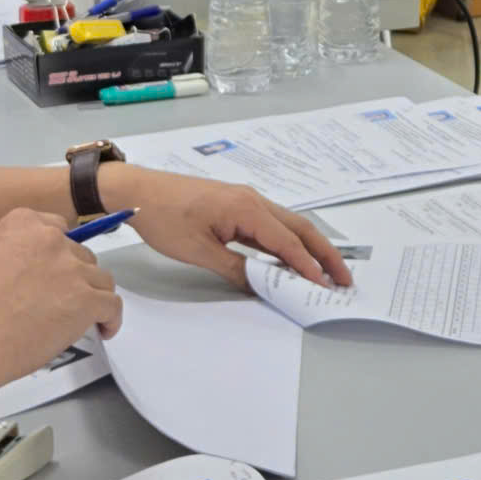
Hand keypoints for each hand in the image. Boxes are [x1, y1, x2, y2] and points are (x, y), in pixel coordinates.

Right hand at [0, 210, 123, 393]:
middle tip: (57, 305)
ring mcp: (71, 269)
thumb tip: (32, 268)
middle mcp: (51, 239)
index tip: (54, 275)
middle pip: (80, 255)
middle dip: (73, 279)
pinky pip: (112, 305)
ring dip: (92, 298)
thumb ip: (14, 252)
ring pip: (100, 280)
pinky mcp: (85, 300)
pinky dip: (110, 318)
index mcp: (22, 223)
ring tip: (78, 321)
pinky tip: (102, 329)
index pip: (58, 229)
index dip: (58, 256)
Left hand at [110, 166, 354, 290]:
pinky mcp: (235, 205)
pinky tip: (291, 259)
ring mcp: (245, 201)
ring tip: (326, 272)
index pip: (287, 243)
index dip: (308, 267)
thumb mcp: (198, 251)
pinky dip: (287, 243)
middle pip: (299, 228)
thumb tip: (262, 286)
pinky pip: (270, 226)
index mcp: (247, 208)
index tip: (327, 288)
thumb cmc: (163, 218)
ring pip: (287, 226)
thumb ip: (235, 269)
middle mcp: (253, 200)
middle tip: (344, 279)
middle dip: (324, 254)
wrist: (137, 191)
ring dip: (308, 248)